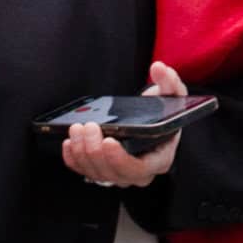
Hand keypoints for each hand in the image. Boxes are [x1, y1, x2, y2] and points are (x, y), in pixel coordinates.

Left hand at [61, 58, 187, 188]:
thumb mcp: (172, 94)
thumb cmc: (162, 111)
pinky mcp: (103, 170)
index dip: (120, 159)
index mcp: (159, 159)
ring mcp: (119, 174)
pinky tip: (69, 142)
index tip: (108, 140)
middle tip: (88, 126)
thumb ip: (170, 81)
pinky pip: (84, 171)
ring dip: (82, 152)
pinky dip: (74, 159)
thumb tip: (159, 68)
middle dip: (95, 151)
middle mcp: (139, 173)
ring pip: (96, 173)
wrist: (149, 119)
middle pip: (113, 173)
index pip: (140, 169)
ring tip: (77, 128)